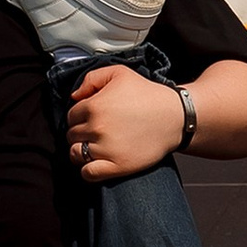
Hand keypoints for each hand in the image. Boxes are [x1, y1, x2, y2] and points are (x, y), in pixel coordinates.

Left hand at [68, 61, 185, 182]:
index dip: (80, 116)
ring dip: (81, 151)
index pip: (70, 116)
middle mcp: (97, 128)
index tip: (92, 118)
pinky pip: (88, 173)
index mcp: (94, 106)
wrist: (175, 117)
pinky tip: (97, 162)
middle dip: (81, 133)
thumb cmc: (148, 94)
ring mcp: (107, 149)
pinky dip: (88, 169)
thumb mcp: (120, 73)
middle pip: (72, 135)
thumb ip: (92, 78)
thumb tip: (75, 96)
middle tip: (97, 131)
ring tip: (95, 146)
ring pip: (76, 154)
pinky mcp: (118, 166)